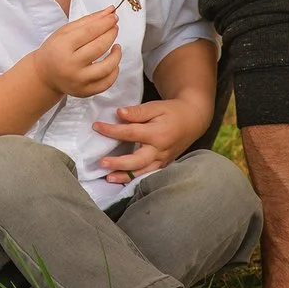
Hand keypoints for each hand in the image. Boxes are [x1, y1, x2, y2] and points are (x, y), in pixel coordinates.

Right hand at [27, 7, 121, 100]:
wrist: (45, 74)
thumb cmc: (55, 50)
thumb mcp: (65, 32)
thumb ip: (88, 20)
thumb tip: (110, 11)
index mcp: (62, 47)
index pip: (89, 32)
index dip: (104, 23)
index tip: (113, 16)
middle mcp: (70, 65)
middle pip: (99, 47)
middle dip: (111, 34)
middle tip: (115, 27)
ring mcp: (79, 80)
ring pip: (107, 67)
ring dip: (117, 54)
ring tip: (116, 46)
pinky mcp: (85, 92)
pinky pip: (107, 83)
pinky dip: (115, 71)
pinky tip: (113, 63)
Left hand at [89, 93, 210, 183]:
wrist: (192, 121)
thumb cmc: (172, 112)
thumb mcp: (156, 106)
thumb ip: (138, 112)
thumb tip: (119, 113)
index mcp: (157, 134)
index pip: (130, 133)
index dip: (112, 130)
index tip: (96, 127)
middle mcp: (160, 150)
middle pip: (137, 160)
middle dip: (118, 163)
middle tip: (102, 162)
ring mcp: (163, 160)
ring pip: (142, 172)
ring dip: (125, 176)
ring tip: (108, 178)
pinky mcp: (164, 165)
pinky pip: (149, 174)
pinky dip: (135, 178)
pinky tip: (122, 180)